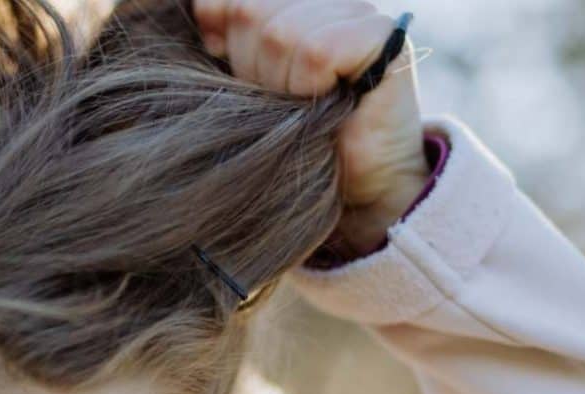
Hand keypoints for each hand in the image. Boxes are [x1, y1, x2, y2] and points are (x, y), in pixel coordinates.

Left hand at [191, 1, 428, 255]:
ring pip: (281, 33)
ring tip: (306, 105)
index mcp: (294, 4)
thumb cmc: (298, 139)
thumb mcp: (251, 85)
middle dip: (251, 68)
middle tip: (282, 100)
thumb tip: (201, 7)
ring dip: (282, 84)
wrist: (358, 185)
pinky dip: (311, 85)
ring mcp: (357, 12)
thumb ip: (231, 38)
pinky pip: (318, 51)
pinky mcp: (383, 35)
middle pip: (252, 12)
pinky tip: (330, 101)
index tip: (227, 62)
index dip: (222, 27)